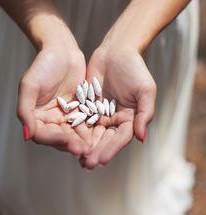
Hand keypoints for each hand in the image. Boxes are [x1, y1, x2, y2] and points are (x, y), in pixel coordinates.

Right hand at [17, 31, 92, 156]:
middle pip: (60, 137)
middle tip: (84, 150)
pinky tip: (99, 135)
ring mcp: (66, 116)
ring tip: (92, 147)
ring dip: (82, 141)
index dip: (54, 140)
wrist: (62, 50)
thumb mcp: (29, 86)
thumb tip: (27, 136)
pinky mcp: (81, 110)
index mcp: (36, 116)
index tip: (66, 141)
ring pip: (74, 133)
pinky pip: (86, 123)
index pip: (43, 135)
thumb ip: (25, 111)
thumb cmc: (42, 65)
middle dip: (71, 144)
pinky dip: (91, 130)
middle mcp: (50, 119)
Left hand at [80, 44, 156, 168]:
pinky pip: (81, 119)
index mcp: (130, 118)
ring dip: (85, 146)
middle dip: (96, 151)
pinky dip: (76, 131)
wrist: (116, 50)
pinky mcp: (87, 105)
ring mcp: (100, 112)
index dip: (112, 149)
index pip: (120, 137)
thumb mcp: (145, 90)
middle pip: (105, 139)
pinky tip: (68, 140)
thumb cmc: (135, 68)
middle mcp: (115, 118)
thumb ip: (144, 114)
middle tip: (86, 164)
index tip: (102, 160)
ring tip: (78, 159)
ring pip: (92, 133)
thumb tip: (141, 137)